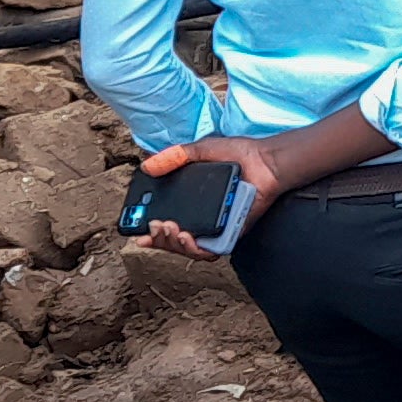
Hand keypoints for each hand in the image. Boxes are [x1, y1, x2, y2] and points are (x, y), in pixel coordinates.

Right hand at [133, 135, 289, 260]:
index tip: (135, 231)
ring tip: (170, 229)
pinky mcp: (229, 235)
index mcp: (190, 200)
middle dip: (157, 237)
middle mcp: (200, 217)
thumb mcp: (200, 150)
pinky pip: (207, 252)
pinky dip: (193, 249)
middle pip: (169, 239)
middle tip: (157, 225)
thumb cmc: (238, 154)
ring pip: (184, 249)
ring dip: (171, 243)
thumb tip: (147, 166)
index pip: (164, 220)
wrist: (265, 161)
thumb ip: (174, 157)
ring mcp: (214, 228)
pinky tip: (187, 237)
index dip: (148, 229)